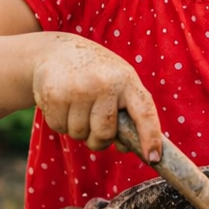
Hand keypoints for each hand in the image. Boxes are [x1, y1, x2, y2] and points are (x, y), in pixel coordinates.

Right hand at [32, 35, 161, 161]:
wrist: (59, 51)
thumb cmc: (97, 75)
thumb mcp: (119, 85)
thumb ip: (128, 114)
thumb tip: (126, 148)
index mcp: (128, 81)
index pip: (145, 113)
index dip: (151, 137)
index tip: (154, 158)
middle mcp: (105, 84)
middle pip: (104, 133)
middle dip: (99, 139)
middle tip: (94, 126)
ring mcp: (79, 88)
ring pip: (79, 133)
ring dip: (77, 130)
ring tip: (77, 107)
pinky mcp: (54, 93)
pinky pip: (59, 127)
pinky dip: (60, 123)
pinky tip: (62, 104)